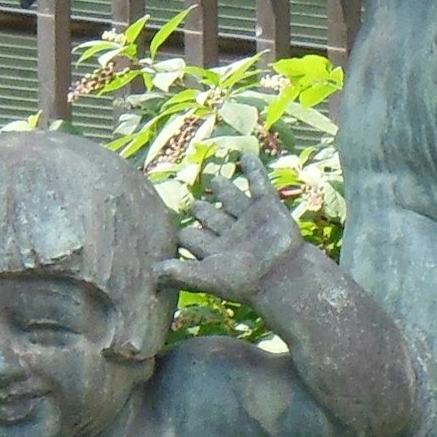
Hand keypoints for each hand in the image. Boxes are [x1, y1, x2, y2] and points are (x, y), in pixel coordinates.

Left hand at [157, 146, 302, 300]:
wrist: (283, 275)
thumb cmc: (244, 280)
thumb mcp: (208, 277)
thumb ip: (181, 273)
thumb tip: (153, 272)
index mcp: (215, 251)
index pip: (193, 238)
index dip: (184, 234)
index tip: (175, 231)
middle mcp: (231, 234)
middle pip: (212, 218)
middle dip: (203, 211)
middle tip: (193, 203)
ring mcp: (251, 220)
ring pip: (232, 200)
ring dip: (224, 189)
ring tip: (213, 178)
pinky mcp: (269, 208)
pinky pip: (259, 184)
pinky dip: (254, 170)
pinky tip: (245, 156)